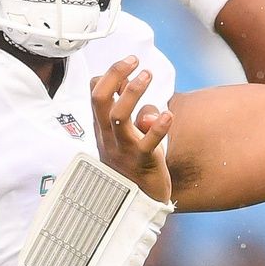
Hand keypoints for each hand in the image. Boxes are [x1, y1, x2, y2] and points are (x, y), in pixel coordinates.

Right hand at [91, 56, 172, 203]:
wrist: (136, 205)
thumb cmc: (133, 166)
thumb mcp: (127, 136)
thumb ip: (132, 112)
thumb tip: (135, 89)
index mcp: (103, 128)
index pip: (95, 95)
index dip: (109, 75)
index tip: (129, 63)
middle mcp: (108, 136)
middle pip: (100, 100)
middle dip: (115, 74)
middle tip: (135, 60)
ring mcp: (123, 150)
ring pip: (119, 117)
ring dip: (132, 93)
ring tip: (147, 75)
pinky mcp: (143, 163)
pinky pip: (148, 144)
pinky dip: (158, 128)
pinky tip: (169, 115)